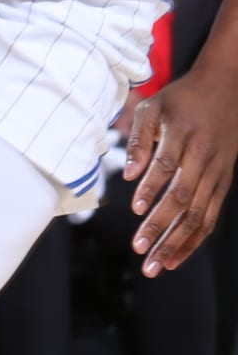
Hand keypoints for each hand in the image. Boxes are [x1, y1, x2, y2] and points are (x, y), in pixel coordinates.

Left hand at [124, 66, 237, 272]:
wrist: (225, 89)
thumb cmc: (180, 99)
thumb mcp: (153, 106)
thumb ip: (139, 138)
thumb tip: (129, 174)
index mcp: (184, 133)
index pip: (167, 165)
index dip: (152, 187)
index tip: (135, 209)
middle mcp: (205, 155)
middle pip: (184, 197)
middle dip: (161, 226)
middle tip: (139, 249)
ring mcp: (218, 172)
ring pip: (199, 214)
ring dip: (176, 242)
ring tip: (154, 265)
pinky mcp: (224, 183)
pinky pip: (211, 217)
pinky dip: (193, 240)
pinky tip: (175, 259)